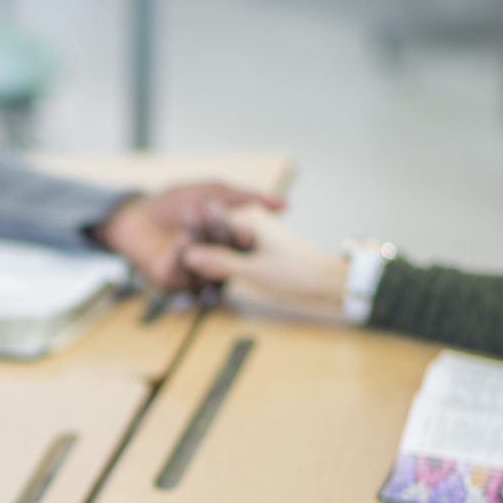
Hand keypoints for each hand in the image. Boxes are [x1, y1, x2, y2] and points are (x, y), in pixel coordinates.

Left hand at [92, 184, 284, 291]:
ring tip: (191, 223)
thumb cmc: (175, 201)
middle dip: (220, 237)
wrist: (136, 213)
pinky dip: (182, 253)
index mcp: (228, 243)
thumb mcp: (215, 192)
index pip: (243, 244)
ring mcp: (195, 274)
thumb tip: (286, 204)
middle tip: (210, 217)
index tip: (246, 231)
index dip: (244, 237)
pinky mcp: (175, 282)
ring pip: (208, 266)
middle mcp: (216, 261)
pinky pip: (185, 273)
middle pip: (227, 257)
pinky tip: (179, 238)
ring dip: (200, 243)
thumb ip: (247, 198)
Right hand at [181, 205, 348, 317]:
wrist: (328, 283)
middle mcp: (251, 223)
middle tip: (177, 263)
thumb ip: (220, 262)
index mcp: (250, 218)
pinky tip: (210, 278)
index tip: (174, 248)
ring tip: (189, 272)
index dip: (191, 234)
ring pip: (222, 246)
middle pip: (214, 234)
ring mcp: (254, 238)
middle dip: (198, 248)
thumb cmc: (297, 273)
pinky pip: (231, 257)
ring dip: (209, 259)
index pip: (210, 220)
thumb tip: (189, 256)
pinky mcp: (258, 253)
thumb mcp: (254, 270)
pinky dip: (221, 266)